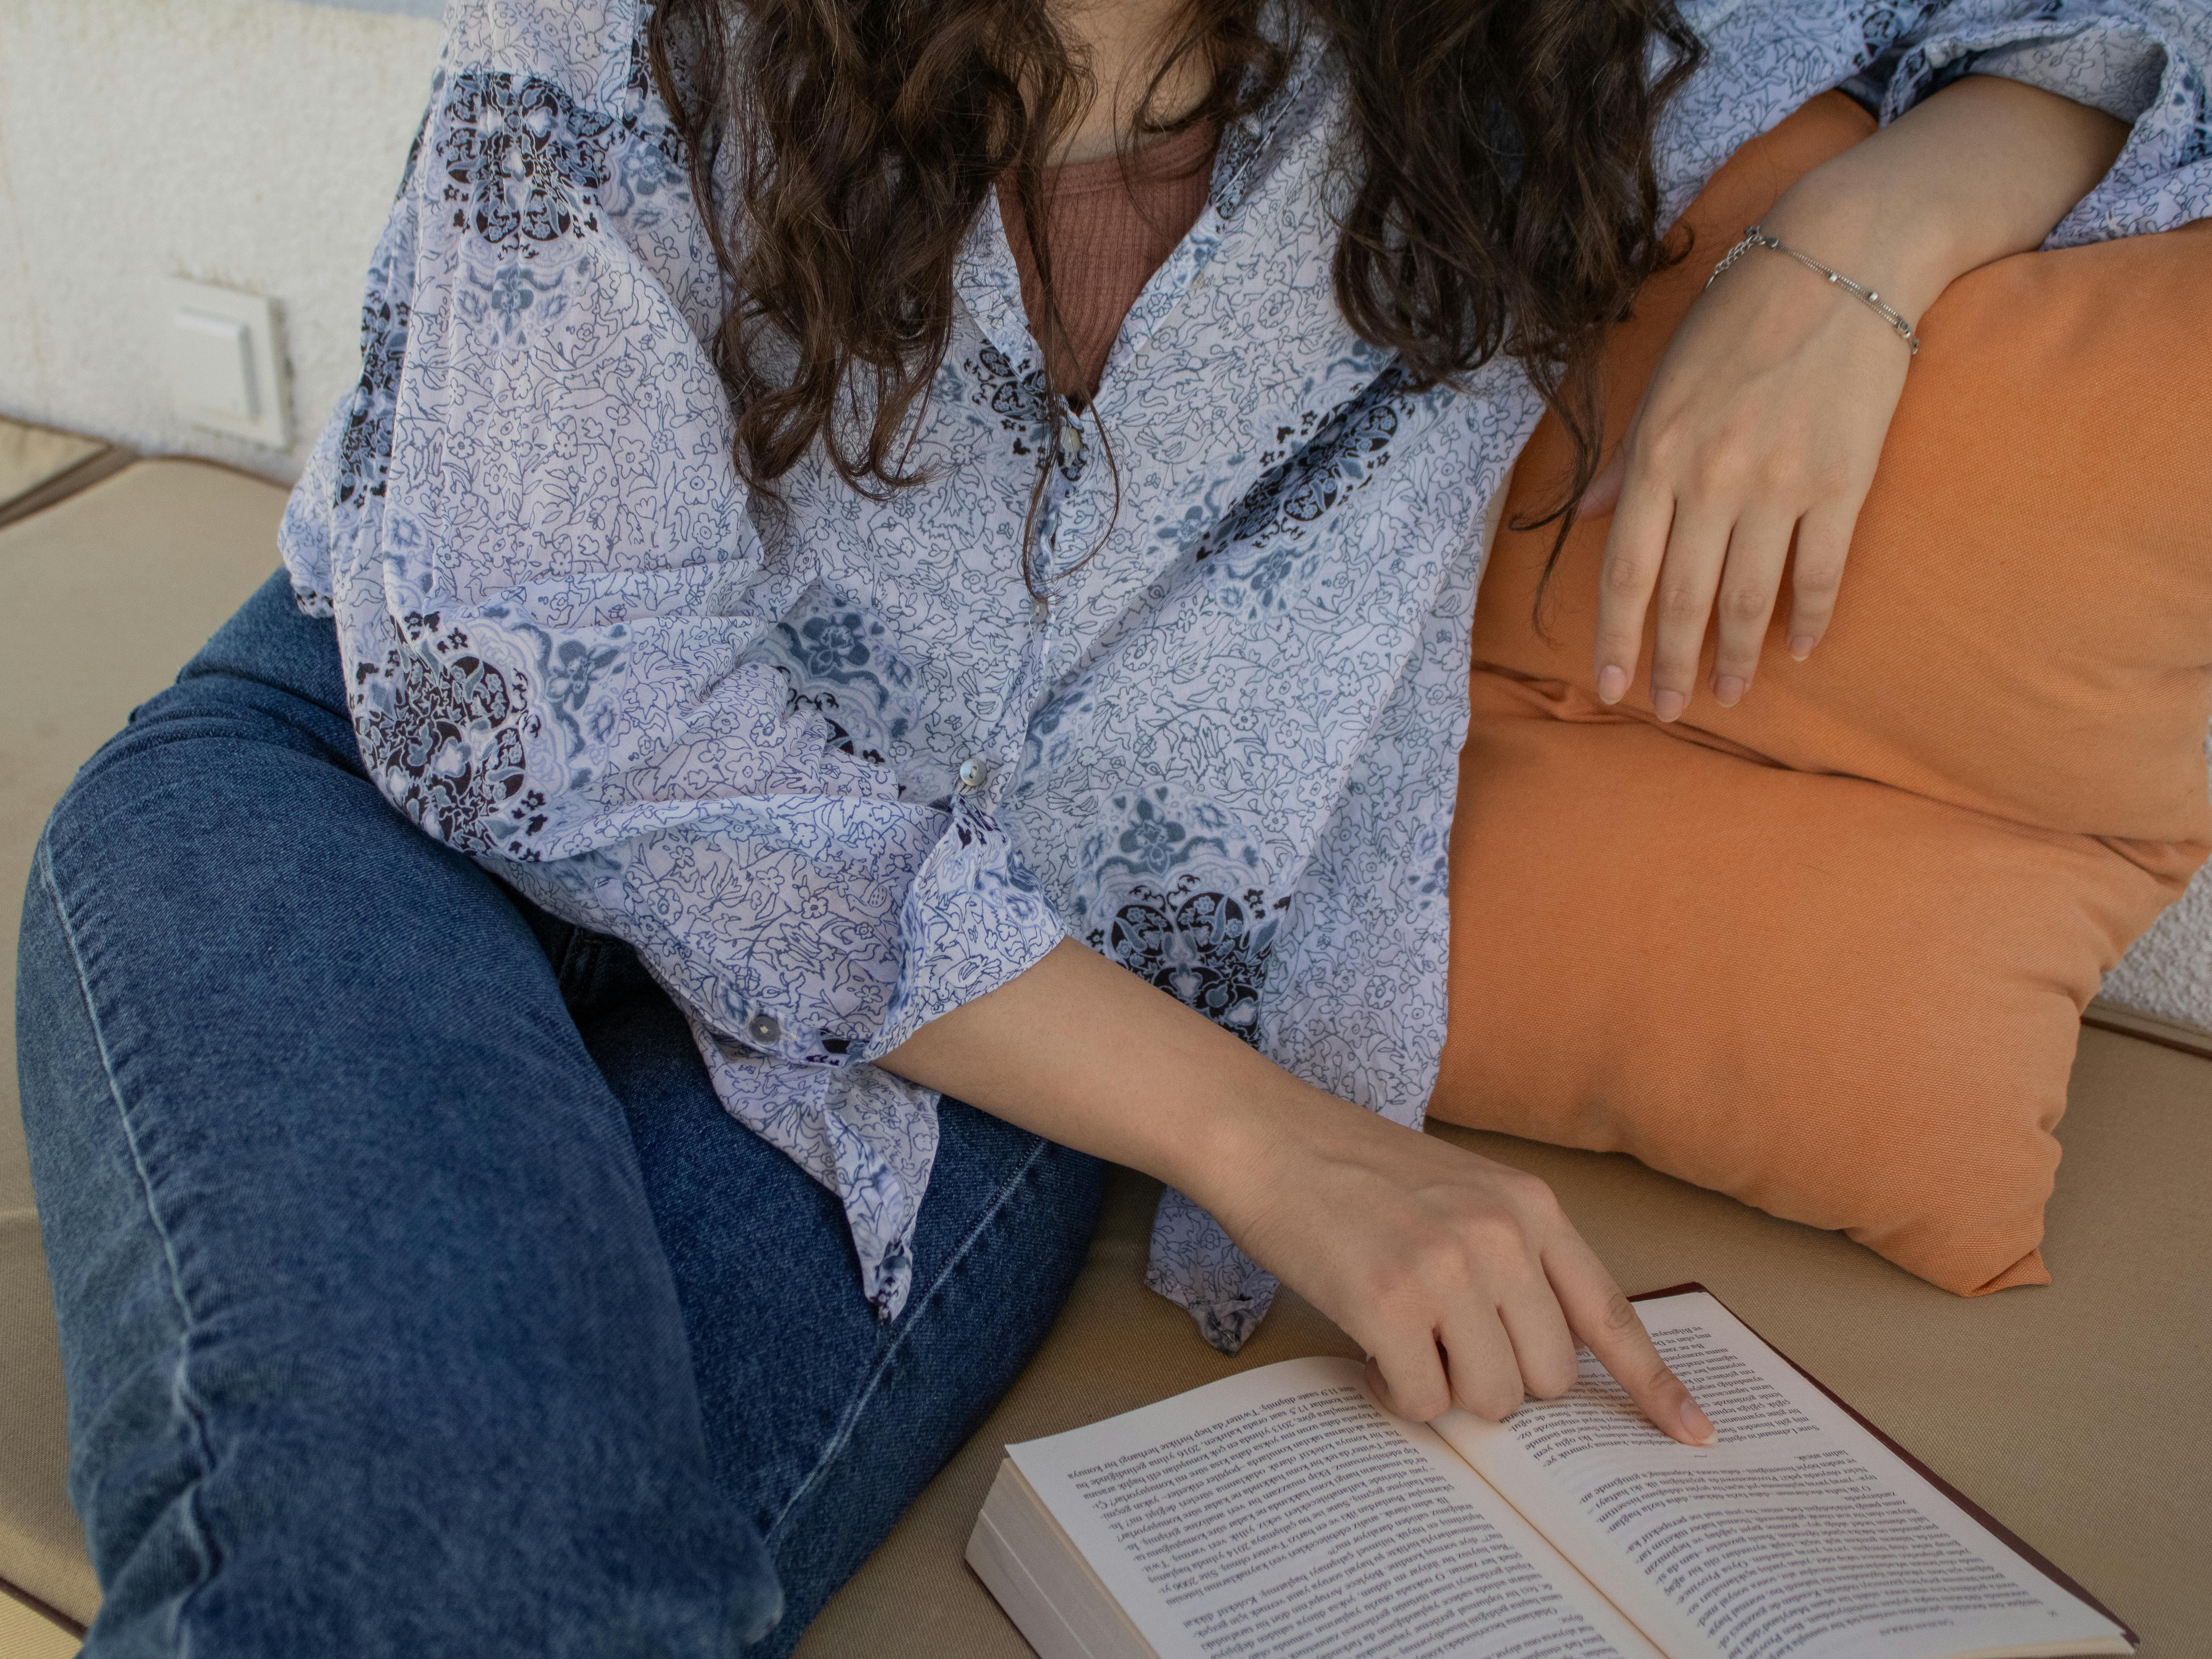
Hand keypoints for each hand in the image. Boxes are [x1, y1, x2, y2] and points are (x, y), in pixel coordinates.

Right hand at [1213, 1088, 1716, 1442]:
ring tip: (1404, 1340)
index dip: (1656, 1384)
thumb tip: (1540, 1362)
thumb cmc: (1356, 1170)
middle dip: (1502, 1381)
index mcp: (1530, 1209)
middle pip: (1550, 1377)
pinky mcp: (1388, 1303)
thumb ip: (1513, 1260)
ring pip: (1494, 1399)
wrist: (1267, 1136)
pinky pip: (1424, 1401)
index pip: (1611, 1313)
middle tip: (1446, 1345)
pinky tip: (1370, 1351)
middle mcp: (1500, 1238)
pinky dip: (1398, 1394)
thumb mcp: (1463, 1193)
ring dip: (1449, 1389)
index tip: (1693, 1434)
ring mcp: (1446, 1270)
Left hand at [1586, 194, 1914, 719]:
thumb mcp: (1662, 384)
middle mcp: (1712, 478)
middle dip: (1672, 665)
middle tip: (1670, 710)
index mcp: (1658, 455)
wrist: (1839, 259)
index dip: (1616, 639)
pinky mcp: (1842, 479)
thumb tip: (1591, 517)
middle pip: (1684, 599)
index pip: (1626, 572)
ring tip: (1727, 695)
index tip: (1610, 690)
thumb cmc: (1739, 318)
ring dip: (1735, 656)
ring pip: (1749, 598)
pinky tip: (1801, 649)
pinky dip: (1810, 618)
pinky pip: (1821, 571)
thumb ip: (1627, 459)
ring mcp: (1780, 483)